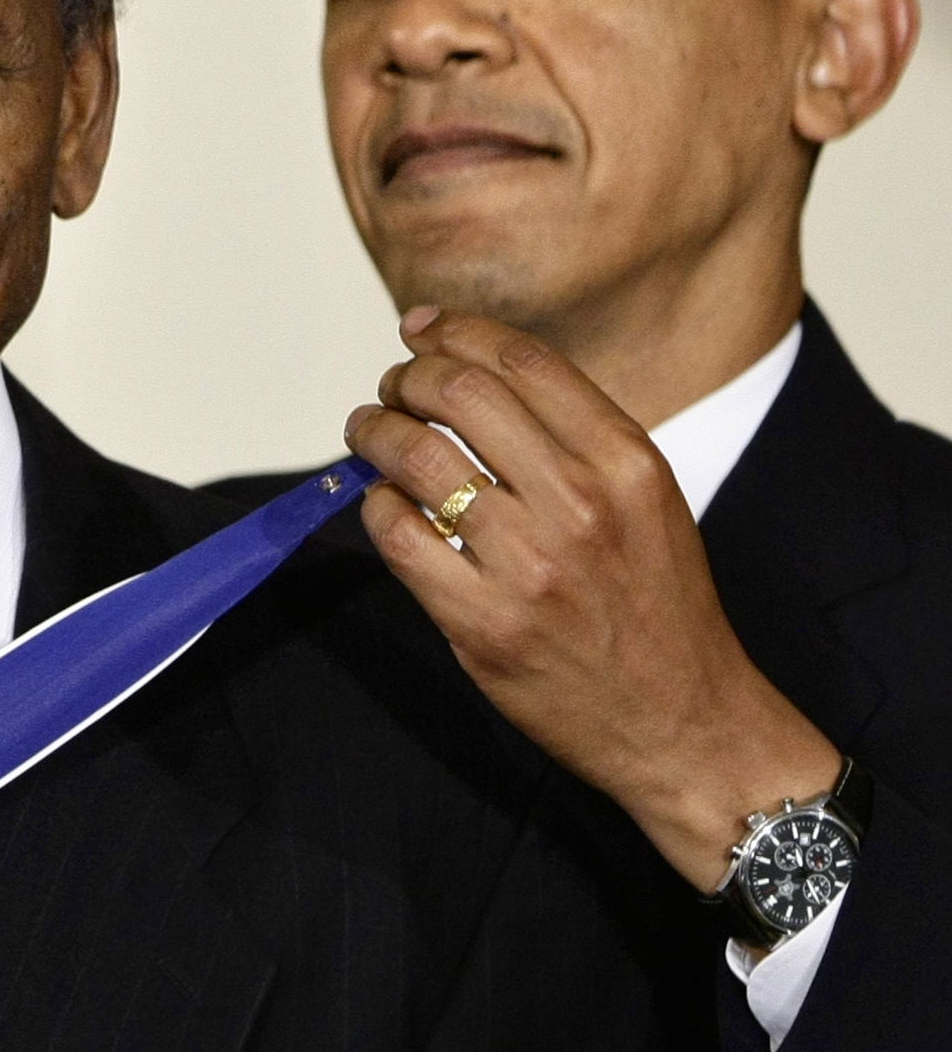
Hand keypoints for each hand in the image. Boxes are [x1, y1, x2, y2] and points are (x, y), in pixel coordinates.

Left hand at [341, 307, 838, 891]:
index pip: (521, 359)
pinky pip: (398, 536)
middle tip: (393, 389)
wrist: (684, 722)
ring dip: (374, 431)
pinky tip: (383, 504)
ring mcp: (528, 565)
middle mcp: (580, 503)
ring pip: (415, 457)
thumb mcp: (646, 499)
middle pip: (459, 393)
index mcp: (627, 462)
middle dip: (408, 376)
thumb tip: (473, 370)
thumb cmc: (657, 605)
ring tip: (368, 432)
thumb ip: (573, 437)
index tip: (422, 329)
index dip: (455, 331)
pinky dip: (376, 505)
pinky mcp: (483, 623)